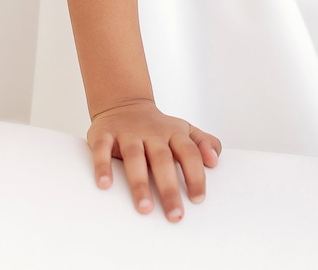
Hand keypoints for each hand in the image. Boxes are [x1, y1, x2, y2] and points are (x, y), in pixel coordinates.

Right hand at [87, 99, 220, 222]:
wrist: (124, 103)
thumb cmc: (158, 128)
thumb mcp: (184, 130)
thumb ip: (204, 143)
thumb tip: (215, 161)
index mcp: (173, 132)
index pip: (189, 153)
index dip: (195, 175)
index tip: (198, 199)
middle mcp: (151, 132)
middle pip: (162, 159)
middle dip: (169, 188)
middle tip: (174, 215)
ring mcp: (127, 132)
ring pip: (134, 156)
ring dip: (139, 182)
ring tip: (145, 207)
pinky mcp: (104, 134)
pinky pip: (102, 149)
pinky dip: (103, 165)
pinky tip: (105, 184)